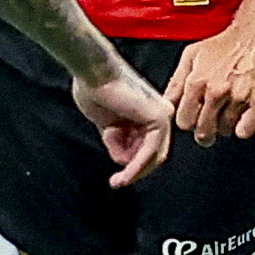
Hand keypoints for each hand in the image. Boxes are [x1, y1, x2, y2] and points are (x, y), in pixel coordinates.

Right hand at [71, 68, 173, 187]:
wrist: (92, 72)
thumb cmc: (94, 90)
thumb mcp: (108, 126)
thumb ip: (119, 143)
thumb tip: (125, 163)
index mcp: (150, 113)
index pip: (149, 149)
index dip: (131, 164)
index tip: (116, 174)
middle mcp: (161, 113)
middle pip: (154, 155)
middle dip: (134, 170)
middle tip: (117, 182)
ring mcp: (162, 115)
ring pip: (153, 158)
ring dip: (131, 169)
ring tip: (115, 174)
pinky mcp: (158, 118)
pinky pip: (149, 152)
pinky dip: (136, 167)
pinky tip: (123, 176)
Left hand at [165, 12, 254, 144]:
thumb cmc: (227, 42)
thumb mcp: (192, 55)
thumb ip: (176, 81)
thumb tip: (167, 102)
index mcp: (197, 81)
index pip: (183, 121)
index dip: (188, 121)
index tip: (194, 117)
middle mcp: (216, 91)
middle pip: (203, 131)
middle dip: (205, 130)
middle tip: (210, 122)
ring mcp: (239, 98)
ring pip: (225, 131)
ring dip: (226, 124)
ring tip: (230, 108)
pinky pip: (245, 131)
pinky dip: (244, 127)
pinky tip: (243, 114)